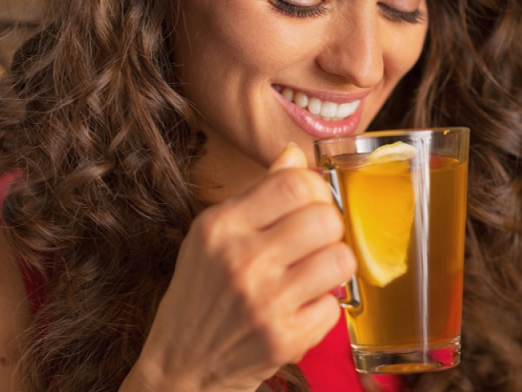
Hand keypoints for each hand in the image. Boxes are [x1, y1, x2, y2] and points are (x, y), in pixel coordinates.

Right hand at [127, 144, 356, 391]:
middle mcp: (241, 261)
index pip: (295, 184)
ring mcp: (265, 302)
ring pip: (340, 260)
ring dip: (332, 267)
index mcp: (221, 226)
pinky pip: (335, 306)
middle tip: (314, 241)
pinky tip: (299, 308)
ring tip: (311, 274)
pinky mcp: (284, 340)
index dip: (314, 189)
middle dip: (328, 227)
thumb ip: (258, 193)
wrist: (180, 367)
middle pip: (326, 219)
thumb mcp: (213, 234)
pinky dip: (322, 308)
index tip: (310, 203)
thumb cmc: (200, 294)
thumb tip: (293, 154)